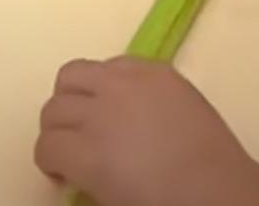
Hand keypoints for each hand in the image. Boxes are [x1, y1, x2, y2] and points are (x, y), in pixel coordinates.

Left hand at [35, 59, 258, 205]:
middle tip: (78, 137)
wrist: (211, 189)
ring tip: (69, 159)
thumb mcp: (183, 109)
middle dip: (69, 107)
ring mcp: (98, 115)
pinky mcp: (83, 151)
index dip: (96, 96)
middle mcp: (118, 84)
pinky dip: (50, 163)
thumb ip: (151, 103)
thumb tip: (123, 126)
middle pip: (68, 80)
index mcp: (150, 71)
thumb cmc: (210, 161)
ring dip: (57, 132)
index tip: (103, 120)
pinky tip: (66, 179)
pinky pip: (47, 148)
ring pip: (51, 112)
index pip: (104, 69)